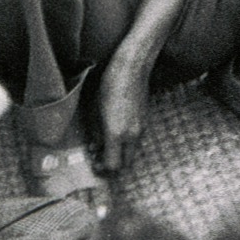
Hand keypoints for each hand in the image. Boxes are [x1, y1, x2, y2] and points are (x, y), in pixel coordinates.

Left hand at [97, 56, 151, 172]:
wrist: (131, 69)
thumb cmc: (108, 86)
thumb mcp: (94, 110)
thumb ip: (95, 133)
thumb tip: (95, 147)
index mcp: (116, 133)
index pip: (113, 165)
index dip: (103, 170)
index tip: (95, 166)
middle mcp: (132, 135)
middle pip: (127, 164)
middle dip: (115, 167)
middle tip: (102, 161)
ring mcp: (142, 128)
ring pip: (132, 152)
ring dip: (121, 154)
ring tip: (106, 146)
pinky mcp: (145, 121)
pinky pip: (136, 140)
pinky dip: (126, 143)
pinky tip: (116, 132)